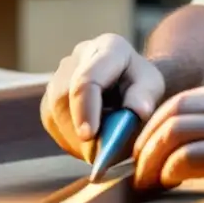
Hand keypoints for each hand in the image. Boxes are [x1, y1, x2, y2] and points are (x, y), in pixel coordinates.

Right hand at [40, 33, 165, 160]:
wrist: (131, 86)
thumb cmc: (143, 88)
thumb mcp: (153, 88)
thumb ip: (145, 97)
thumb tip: (138, 110)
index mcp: (109, 48)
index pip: (88, 78)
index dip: (85, 108)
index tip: (89, 135)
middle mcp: (80, 55)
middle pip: (63, 95)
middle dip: (78, 130)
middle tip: (98, 154)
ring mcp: (60, 74)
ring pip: (53, 110)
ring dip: (73, 137)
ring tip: (99, 149)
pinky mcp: (50, 95)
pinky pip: (51, 120)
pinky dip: (68, 138)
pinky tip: (88, 143)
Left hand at [132, 82, 203, 197]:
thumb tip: (167, 146)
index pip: (172, 104)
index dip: (149, 128)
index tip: (140, 150)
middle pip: (167, 118)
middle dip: (144, 146)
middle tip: (137, 170)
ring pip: (172, 135)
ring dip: (151, 160)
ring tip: (147, 180)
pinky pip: (188, 158)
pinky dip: (170, 171)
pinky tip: (170, 181)